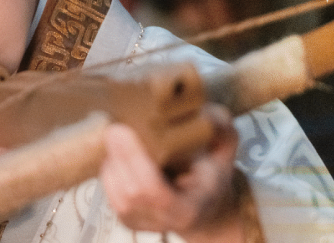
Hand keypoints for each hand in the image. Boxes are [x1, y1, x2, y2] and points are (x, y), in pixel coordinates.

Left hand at [100, 105, 244, 240]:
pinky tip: (113, 149)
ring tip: (113, 135)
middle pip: (129, 193)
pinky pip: (109, 193)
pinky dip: (108, 169)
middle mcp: (164, 222)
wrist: (206, 203)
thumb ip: (220, 127)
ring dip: (110, 162)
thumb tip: (204, 110)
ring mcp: (142, 223)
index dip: (134, 160)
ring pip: (115, 194)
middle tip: (113, 125)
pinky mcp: (126, 218)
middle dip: (118, 157)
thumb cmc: (213, 171)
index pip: (156, 193)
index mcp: (190, 207)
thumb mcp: (225, 146)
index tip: (121, 129)